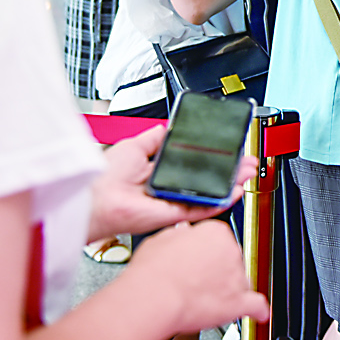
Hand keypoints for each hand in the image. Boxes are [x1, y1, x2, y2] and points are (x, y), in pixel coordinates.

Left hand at [87, 125, 258, 242]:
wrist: (94, 197)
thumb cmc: (104, 175)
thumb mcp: (134, 145)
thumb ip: (156, 138)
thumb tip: (168, 126)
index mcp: (156, 171)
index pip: (191, 165)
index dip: (212, 158)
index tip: (227, 150)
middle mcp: (165, 187)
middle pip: (205, 180)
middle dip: (228, 171)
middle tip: (245, 162)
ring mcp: (170, 201)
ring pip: (208, 194)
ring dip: (230, 184)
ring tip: (246, 173)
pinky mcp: (172, 214)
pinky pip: (201, 209)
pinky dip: (219, 201)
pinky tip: (234, 190)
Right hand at [130, 220, 269, 334]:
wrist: (155, 297)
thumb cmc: (154, 271)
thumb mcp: (163, 238)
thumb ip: (181, 235)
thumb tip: (185, 234)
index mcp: (215, 232)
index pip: (219, 238)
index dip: (207, 250)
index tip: (200, 257)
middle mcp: (231, 251)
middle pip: (231, 259)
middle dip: (218, 269)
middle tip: (198, 279)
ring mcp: (237, 277)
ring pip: (241, 281)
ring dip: (230, 289)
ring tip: (208, 298)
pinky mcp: (238, 302)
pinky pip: (256, 305)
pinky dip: (258, 310)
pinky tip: (258, 312)